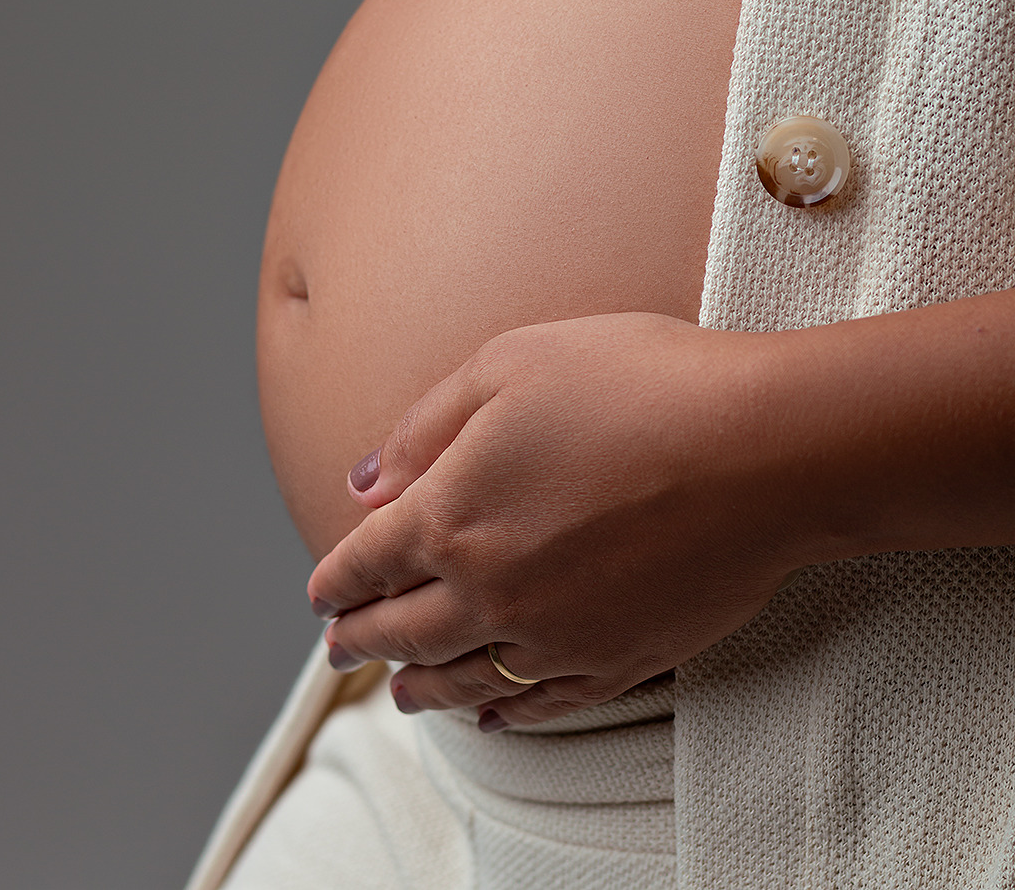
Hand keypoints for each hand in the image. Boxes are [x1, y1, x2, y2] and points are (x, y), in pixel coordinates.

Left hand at [307, 314, 807, 727]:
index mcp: (450, 516)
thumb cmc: (637, 385)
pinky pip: (542, 706)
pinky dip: (505, 715)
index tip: (319, 594)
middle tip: (338, 649)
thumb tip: (365, 484)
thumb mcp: (508, 366)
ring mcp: (554, 637)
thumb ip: (425, 428)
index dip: (333, 580)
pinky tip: (494, 716)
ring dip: (419, 689)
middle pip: (400, 632)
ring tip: (401, 694)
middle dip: (359, 640)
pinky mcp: (619, 662)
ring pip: (462, 682)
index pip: (364, 564)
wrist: (761, 447)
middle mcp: (488, 591)